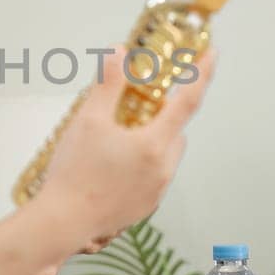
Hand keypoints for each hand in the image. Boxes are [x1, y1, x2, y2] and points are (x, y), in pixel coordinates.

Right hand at [38, 45, 217, 247]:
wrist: (63, 222)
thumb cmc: (75, 172)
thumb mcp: (88, 120)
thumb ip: (107, 84)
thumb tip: (120, 52)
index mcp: (154, 144)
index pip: (188, 101)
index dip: (202, 73)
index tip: (212, 54)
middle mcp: (163, 169)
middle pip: (175, 131)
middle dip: (163, 116)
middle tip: (135, 107)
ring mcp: (156, 192)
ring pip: (166, 155)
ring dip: (153, 141)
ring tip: (119, 139)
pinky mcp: (144, 208)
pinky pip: (154, 176)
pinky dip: (143, 164)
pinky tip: (114, 165)